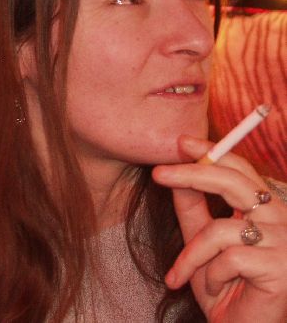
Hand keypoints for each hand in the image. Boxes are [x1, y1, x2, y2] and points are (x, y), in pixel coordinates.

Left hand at [152, 135, 286, 322]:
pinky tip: (214, 290)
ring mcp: (285, 243)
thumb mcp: (200, 241)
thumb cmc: (222, 286)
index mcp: (264, 208)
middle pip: (235, 183)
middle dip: (192, 174)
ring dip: (191, 255)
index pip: (239, 170)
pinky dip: (208, 274)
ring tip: (181, 277)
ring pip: (220, 230)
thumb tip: (174, 174)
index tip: (181, 142)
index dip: (212, 152)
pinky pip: (227, 259)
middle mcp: (281, 220)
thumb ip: (192, 208)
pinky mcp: (282, 268)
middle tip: (157, 174)